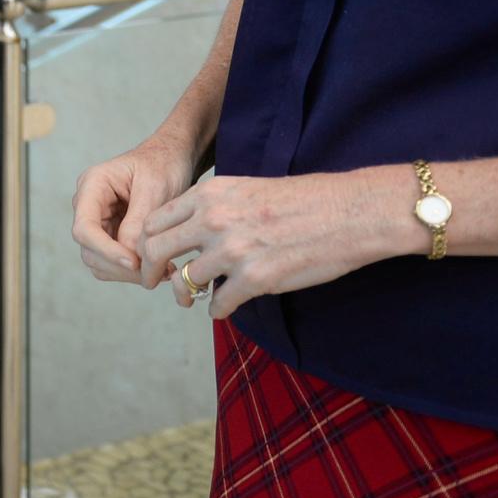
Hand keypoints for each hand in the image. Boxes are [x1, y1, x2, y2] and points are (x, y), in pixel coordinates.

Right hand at [73, 132, 201, 287]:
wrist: (172, 159)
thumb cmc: (163, 165)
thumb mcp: (154, 187)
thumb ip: (139, 220)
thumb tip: (130, 255)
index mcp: (92, 186)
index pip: (84, 228)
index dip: (106, 250)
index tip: (135, 263)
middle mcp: (89, 206)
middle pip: (89, 250)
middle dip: (119, 266)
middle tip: (156, 272)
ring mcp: (98, 222)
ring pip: (99, 261)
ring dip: (127, 273)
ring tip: (162, 271)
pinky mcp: (111, 235)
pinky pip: (113, 262)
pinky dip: (133, 272)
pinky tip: (158, 267)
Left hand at [140, 168, 414, 319]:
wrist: (348, 212)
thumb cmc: (302, 199)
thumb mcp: (245, 187)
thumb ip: (212, 206)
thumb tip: (187, 228)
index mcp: (209, 194)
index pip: (154, 220)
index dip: (149, 241)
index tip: (154, 255)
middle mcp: (213, 220)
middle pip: (156, 250)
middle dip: (153, 270)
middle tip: (158, 282)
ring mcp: (233, 251)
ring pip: (186, 280)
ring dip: (187, 293)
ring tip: (194, 297)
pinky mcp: (256, 279)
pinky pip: (218, 304)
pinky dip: (217, 310)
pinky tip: (223, 308)